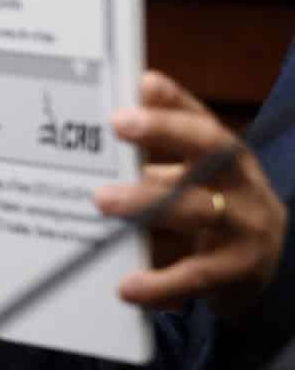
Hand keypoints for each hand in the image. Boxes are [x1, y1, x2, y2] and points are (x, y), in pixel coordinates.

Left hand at [93, 70, 285, 319]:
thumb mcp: (191, 170)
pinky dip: (162, 283)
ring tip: (103, 200)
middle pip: (211, 152)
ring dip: (149, 202)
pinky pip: (199, 275)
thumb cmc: (212, 204)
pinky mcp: (238, 272)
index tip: (142, 84)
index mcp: (225, 155)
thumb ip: (160, 139)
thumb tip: (130, 93)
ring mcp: (245, 227)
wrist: (266, 265)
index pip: (203, 119)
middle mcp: (241, 184)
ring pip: (201, 209)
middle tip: (116, 124)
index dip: (175, 102)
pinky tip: (128, 286)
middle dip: (164, 133)